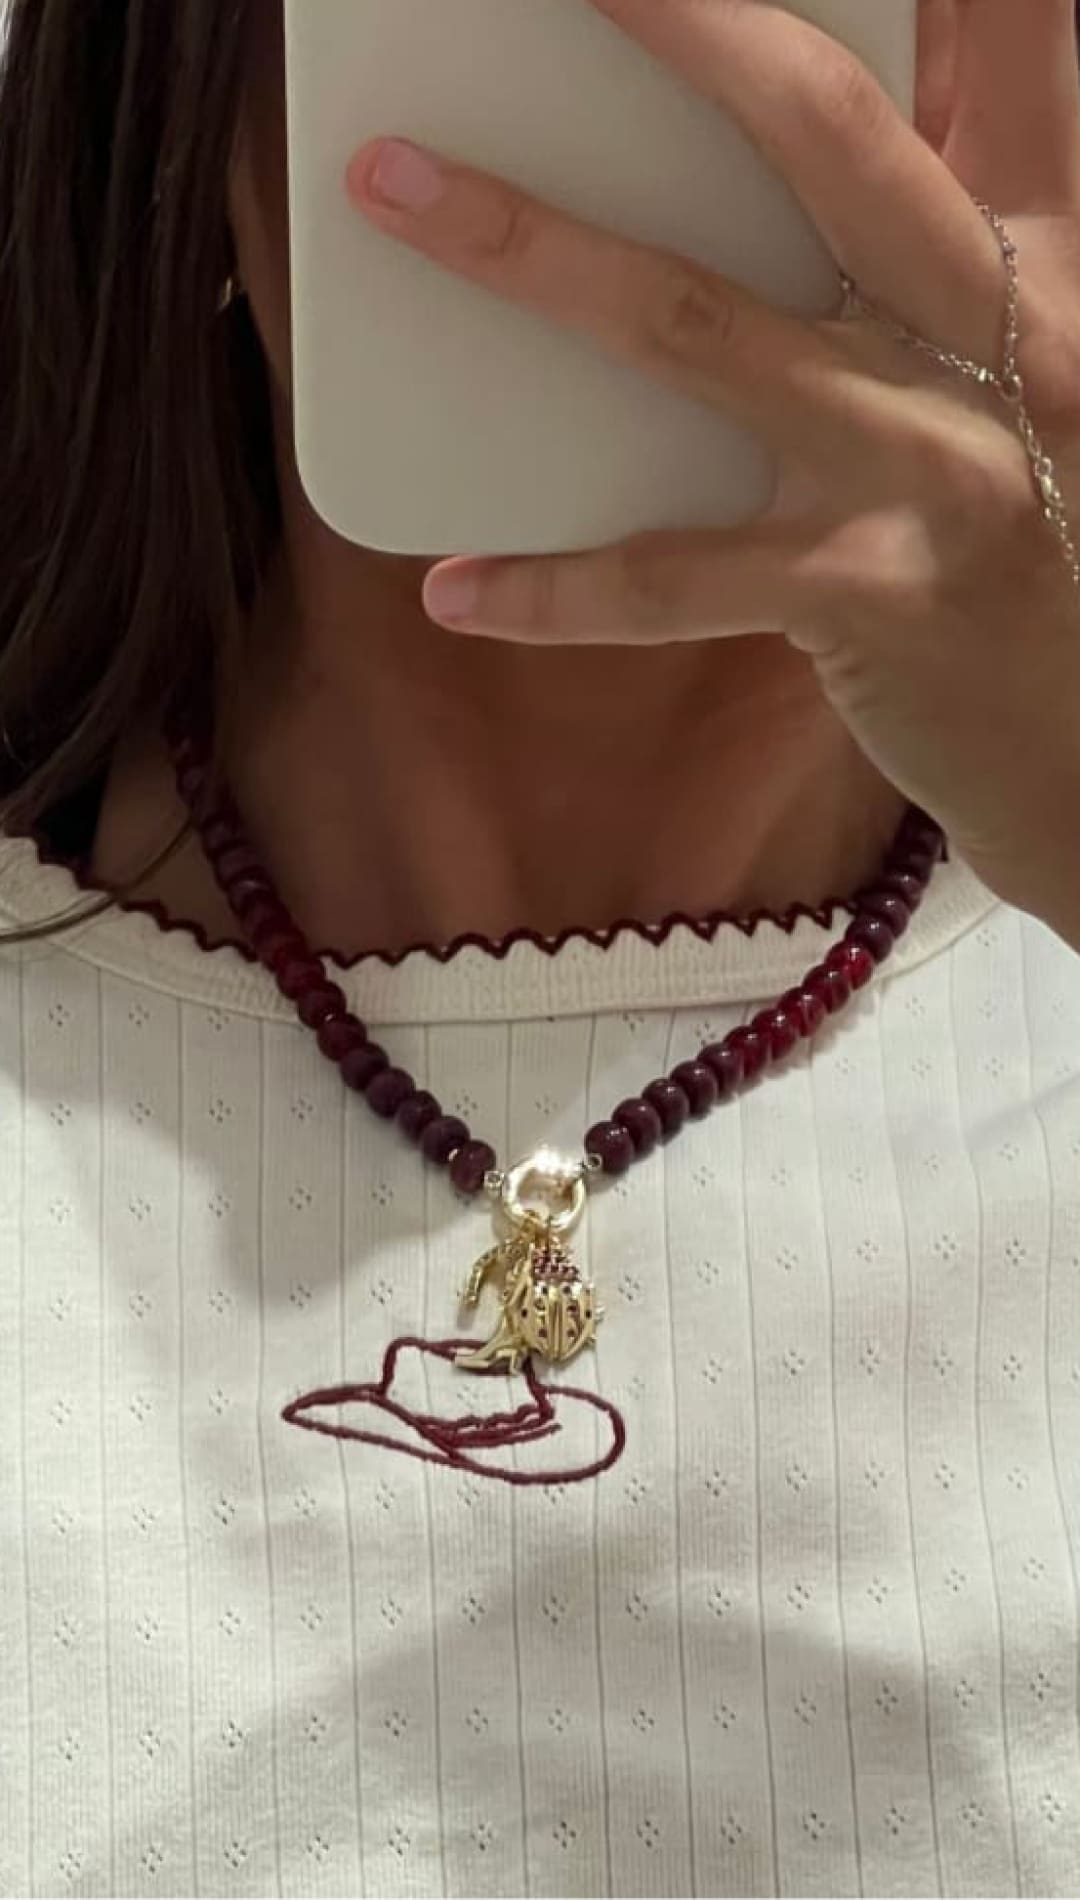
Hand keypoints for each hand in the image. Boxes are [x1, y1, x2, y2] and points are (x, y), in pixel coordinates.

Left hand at [346, 0, 1079, 925]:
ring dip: (534, 249)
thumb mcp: (1032, 368)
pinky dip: (559, 588)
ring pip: (705, 329)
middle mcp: (1004, 334)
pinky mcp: (867, 592)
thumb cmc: (1043, 532)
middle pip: (834, 137)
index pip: (1020, 50)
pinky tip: (456, 589)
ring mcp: (930, 464)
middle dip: (694, 28)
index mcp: (1051, 254)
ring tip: (398, 193)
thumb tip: (759, 169)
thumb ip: (941, 263)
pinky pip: (681, 578)